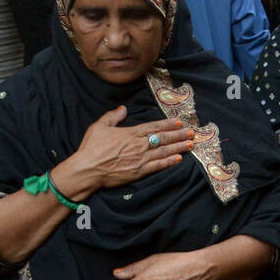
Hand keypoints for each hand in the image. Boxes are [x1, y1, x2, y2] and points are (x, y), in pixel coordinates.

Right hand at [56, 105, 193, 197]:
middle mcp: (139, 145)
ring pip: (164, 151)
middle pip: (163, 138)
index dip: (168, 124)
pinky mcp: (139, 171)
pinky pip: (158, 166)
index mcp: (131, 133)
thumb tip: (123, 108)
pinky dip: (169, 162)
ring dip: (179, 147)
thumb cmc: (91, 148)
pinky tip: (179, 159)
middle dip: (179, 135)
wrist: (87, 169)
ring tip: (190, 144)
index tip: (179, 122)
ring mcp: (140, 159)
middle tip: (192, 133)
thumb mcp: (99, 126)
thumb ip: (112, 116)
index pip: (154, 126)